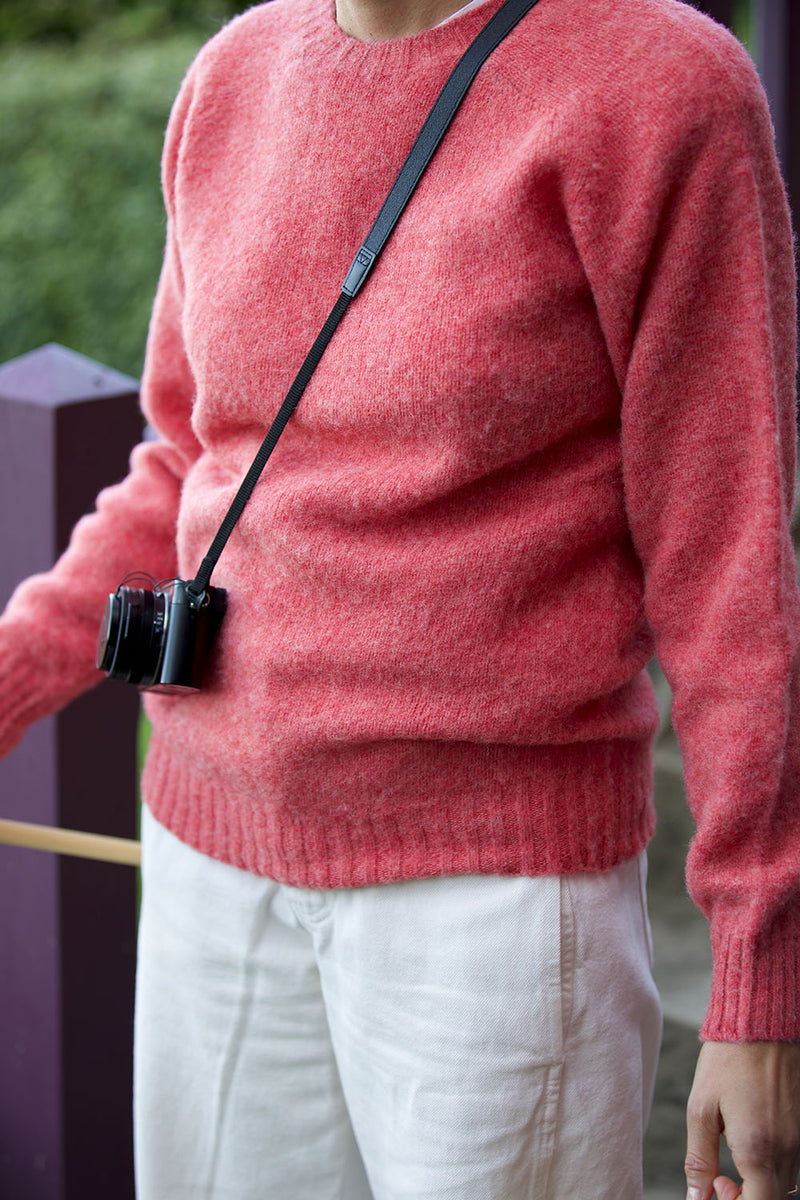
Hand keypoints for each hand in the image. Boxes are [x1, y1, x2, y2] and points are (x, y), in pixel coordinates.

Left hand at [685, 1041, 799, 1199]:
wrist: (761, 1023)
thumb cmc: (726, 1061)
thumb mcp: (701, 1108)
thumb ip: (699, 1159)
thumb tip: (696, 1196)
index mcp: (759, 1149)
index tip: (717, 1183)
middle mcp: (788, 1149)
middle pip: (775, 1199)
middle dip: (747, 1198)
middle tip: (722, 1177)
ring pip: (786, 1182)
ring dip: (761, 1182)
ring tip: (734, 1151)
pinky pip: (793, 1160)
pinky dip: (772, 1164)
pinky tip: (752, 1137)